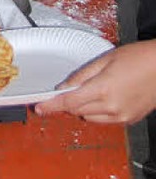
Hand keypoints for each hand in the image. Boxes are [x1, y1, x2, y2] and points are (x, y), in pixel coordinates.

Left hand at [35, 40, 155, 123]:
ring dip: (83, 107)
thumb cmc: (139, 58)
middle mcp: (111, 107)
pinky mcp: (130, 120)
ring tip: (95, 88)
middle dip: (69, 102)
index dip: (51, 106)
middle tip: (69, 89)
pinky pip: (105, 120)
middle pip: (77, 111)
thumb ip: (82, 75)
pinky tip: (107, 96)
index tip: (40, 108)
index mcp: (102, 89)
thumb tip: (64, 86)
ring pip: (89, 118)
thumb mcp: (105, 60)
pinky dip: (99, 112)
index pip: (68, 102)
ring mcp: (122, 116)